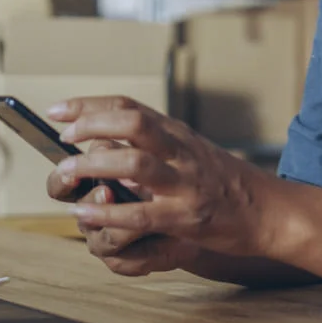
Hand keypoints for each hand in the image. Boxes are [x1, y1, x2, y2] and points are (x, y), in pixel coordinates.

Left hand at [48, 97, 274, 260]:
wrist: (266, 208)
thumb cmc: (219, 180)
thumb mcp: (188, 148)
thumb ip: (153, 141)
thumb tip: (103, 137)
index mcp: (175, 132)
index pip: (128, 106)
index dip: (88, 105)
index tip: (55, 111)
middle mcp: (179, 150)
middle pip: (132, 122)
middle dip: (92, 124)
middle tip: (64, 136)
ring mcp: (184, 182)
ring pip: (136, 163)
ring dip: (95, 166)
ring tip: (65, 174)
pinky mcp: (187, 217)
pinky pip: (143, 213)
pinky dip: (109, 212)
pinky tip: (84, 214)